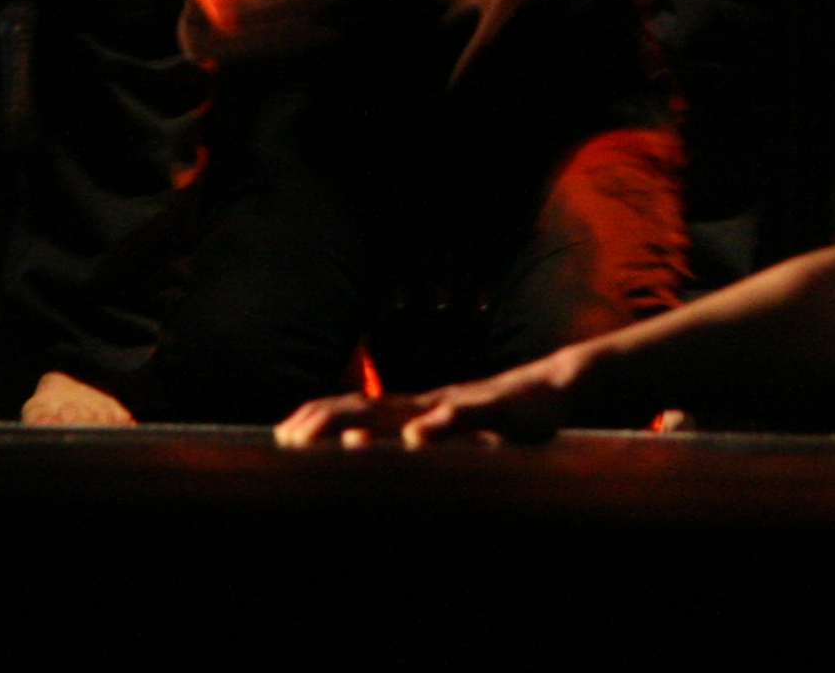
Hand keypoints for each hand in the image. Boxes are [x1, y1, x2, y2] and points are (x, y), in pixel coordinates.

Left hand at [275, 355, 577, 449]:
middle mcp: (426, 402)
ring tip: (338, 441)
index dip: (317, 418)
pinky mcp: (491, 408)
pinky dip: (436, 425)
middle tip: (287, 438)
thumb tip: (361, 446)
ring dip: (368, 423)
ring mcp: (456, 402)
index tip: (281, 434)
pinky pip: (460, 415)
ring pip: (404, 410)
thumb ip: (412, 439)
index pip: (354, 410)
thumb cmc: (499, 417)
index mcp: (414, 409)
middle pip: (365, 406)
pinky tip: (416, 438)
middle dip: (325, 419)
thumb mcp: (450, 432)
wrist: (554, 387)